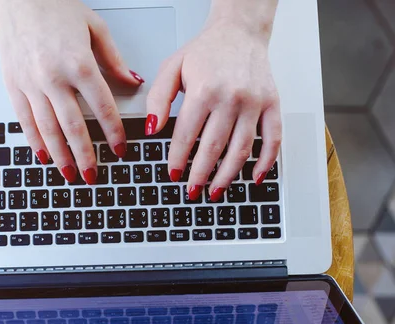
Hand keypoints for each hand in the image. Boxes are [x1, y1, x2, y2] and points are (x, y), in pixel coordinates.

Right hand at [0, 0, 143, 183]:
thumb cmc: (56, 7)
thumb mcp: (95, 28)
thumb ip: (114, 60)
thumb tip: (132, 82)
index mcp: (79, 63)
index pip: (102, 107)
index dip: (113, 132)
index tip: (120, 149)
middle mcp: (54, 77)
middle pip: (73, 127)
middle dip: (85, 156)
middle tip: (93, 175)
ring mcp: (31, 83)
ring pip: (48, 129)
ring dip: (61, 156)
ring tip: (69, 174)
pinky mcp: (14, 85)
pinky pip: (25, 120)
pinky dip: (35, 141)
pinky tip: (43, 155)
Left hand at [146, 16, 280, 200]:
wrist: (239, 32)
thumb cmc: (205, 51)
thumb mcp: (171, 68)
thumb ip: (157, 99)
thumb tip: (151, 129)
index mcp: (204, 90)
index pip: (187, 135)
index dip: (178, 159)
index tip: (173, 174)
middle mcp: (231, 98)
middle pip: (213, 148)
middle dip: (200, 175)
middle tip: (192, 191)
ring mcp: (254, 103)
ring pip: (241, 150)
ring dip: (228, 176)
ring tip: (215, 191)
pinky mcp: (272, 104)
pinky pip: (273, 139)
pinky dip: (266, 162)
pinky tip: (254, 178)